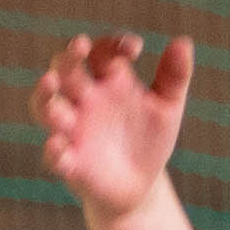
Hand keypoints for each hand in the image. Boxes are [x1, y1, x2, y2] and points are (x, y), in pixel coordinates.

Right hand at [31, 31, 192, 221]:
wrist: (142, 187)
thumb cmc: (149, 141)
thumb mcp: (167, 108)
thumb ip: (174, 76)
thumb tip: (184, 42)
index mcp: (107, 81)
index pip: (100, 52)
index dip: (113, 45)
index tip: (135, 49)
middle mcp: (84, 101)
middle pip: (65, 70)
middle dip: (68, 58)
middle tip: (79, 46)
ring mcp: (73, 131)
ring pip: (45, 107)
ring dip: (45, 95)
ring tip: (50, 82)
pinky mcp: (70, 164)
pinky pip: (54, 155)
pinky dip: (54, 150)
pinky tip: (59, 145)